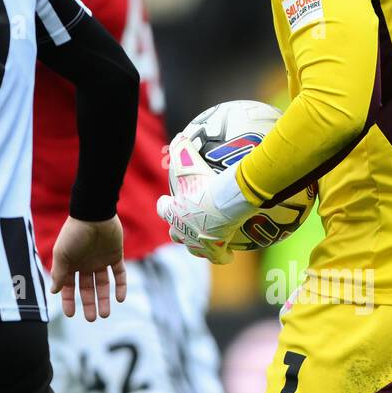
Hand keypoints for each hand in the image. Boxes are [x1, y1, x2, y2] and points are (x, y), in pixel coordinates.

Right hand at [50, 215, 126, 318]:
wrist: (94, 214)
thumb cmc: (74, 233)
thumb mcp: (62, 254)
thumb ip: (59, 273)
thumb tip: (54, 292)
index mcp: (71, 264)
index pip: (70, 287)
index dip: (70, 300)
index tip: (71, 315)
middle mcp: (85, 264)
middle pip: (87, 288)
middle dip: (89, 304)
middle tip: (92, 319)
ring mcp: (101, 260)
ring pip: (103, 284)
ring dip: (104, 299)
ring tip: (105, 314)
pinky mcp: (115, 256)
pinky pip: (119, 274)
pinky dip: (120, 286)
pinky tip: (119, 298)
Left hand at [157, 132, 239, 263]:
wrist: (222, 203)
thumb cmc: (203, 181)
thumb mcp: (189, 159)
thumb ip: (182, 147)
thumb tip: (180, 135)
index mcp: (172, 212)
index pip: (162, 209)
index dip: (165, 205)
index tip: (167, 201)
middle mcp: (181, 231)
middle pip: (175, 234)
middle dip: (179, 230)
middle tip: (188, 222)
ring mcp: (198, 243)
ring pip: (194, 248)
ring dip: (198, 244)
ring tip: (206, 240)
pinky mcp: (215, 250)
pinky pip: (218, 257)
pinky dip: (222, 256)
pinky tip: (228, 255)